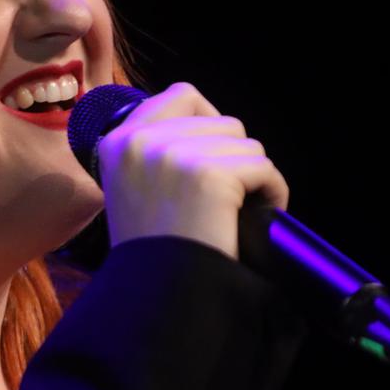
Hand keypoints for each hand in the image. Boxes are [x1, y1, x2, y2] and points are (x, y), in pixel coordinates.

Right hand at [97, 82, 289, 261]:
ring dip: (253, 176)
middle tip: (228, 195)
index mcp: (118, 141)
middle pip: (223, 122)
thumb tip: (209, 126)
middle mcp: (140, 140)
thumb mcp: (133, 187)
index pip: (181, 95)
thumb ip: (156, 151)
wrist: (157, 294)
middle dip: (234, 157)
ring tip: (239, 209)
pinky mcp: (207, 174)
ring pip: (247, 144)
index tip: (212, 158)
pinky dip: (271, 193)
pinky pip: (264, 168)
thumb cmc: (153, 250)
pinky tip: (256, 217)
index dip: (208, 123)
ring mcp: (172, 155)